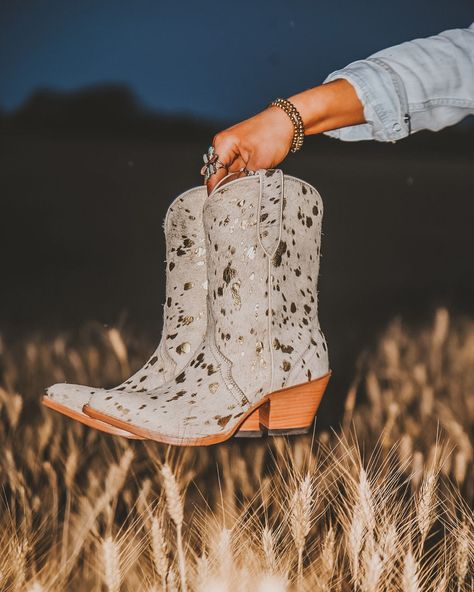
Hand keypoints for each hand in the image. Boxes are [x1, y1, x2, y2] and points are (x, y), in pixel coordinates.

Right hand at [204, 80, 364, 194]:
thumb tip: (234, 195)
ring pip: (228, 174)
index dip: (215, 192)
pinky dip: (241, 178)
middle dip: (225, 189)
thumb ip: (244, 180)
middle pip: (218, 175)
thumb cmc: (274, 135)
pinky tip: (249, 186)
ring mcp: (231, 149)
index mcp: (223, 145)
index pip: (213, 175)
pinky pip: (236, 170)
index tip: (218, 207)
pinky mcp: (240, 153)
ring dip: (234, 184)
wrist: (288, 120)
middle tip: (234, 204)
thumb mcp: (260, 163)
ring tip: (244, 195)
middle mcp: (223, 146)